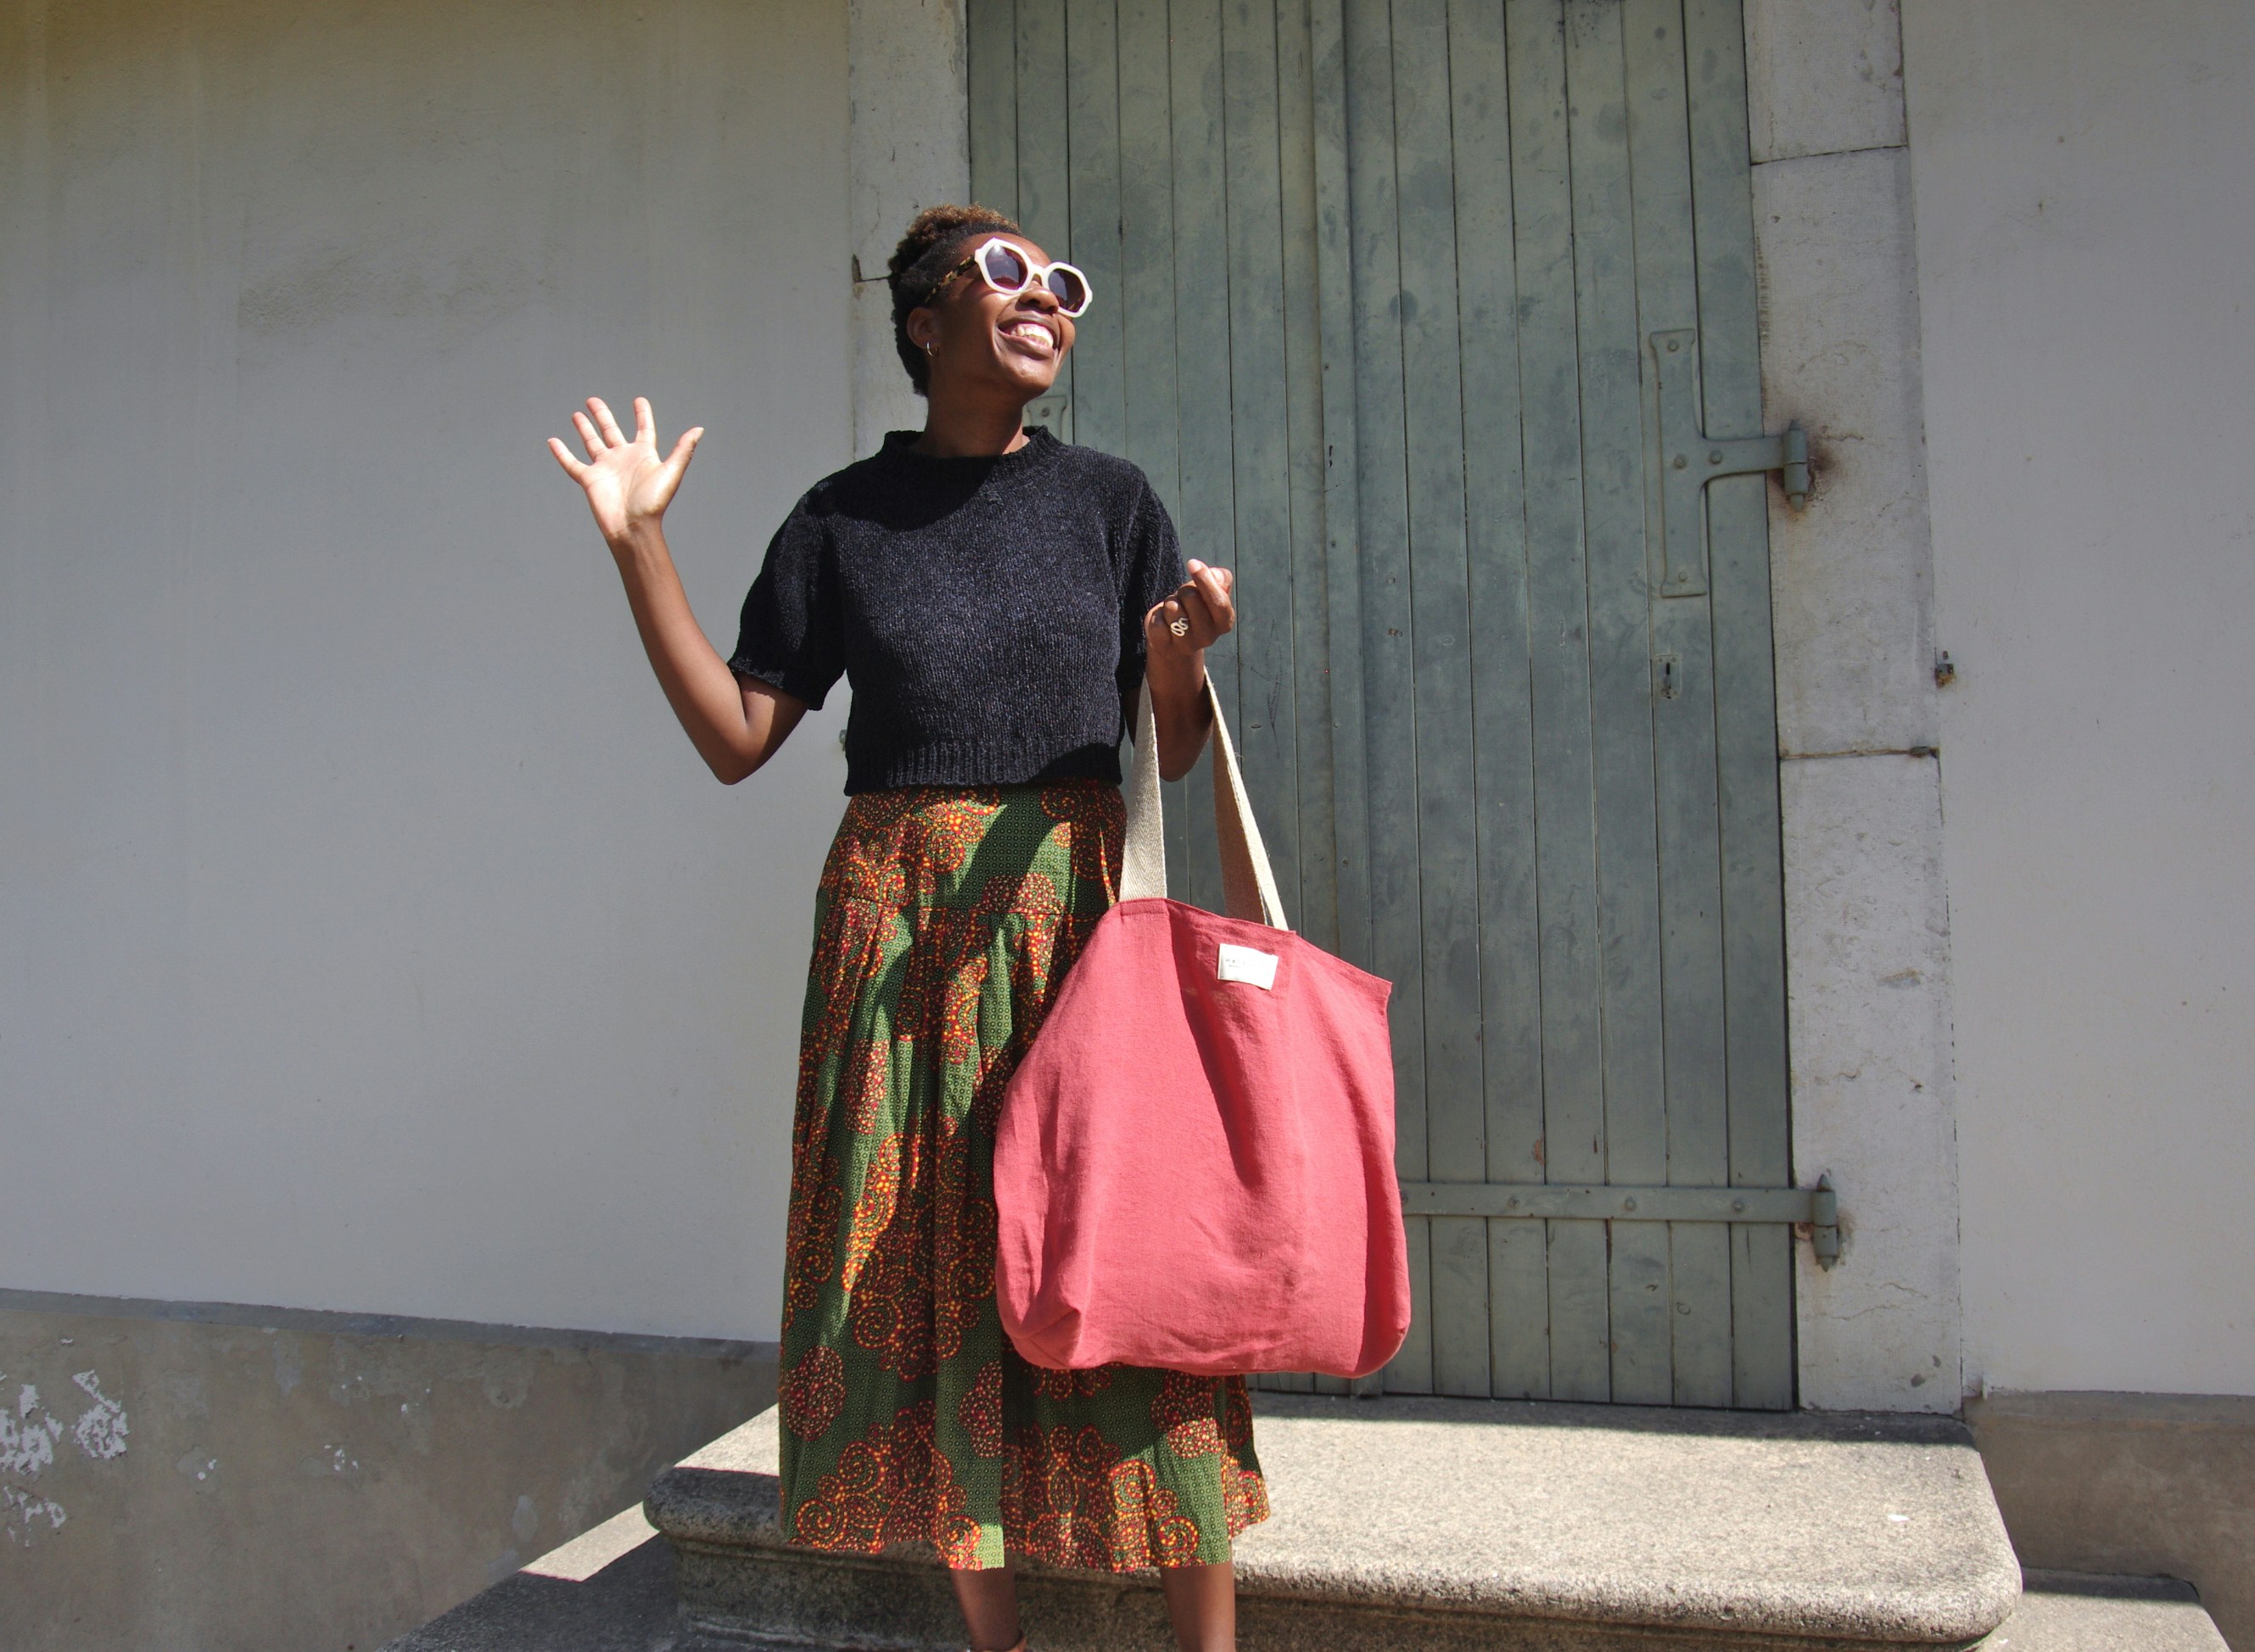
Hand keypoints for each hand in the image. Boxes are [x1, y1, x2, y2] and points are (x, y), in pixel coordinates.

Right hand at [548, 396, 703, 547]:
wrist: (633, 527)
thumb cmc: (653, 503)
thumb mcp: (670, 473)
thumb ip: (683, 450)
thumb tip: (699, 429)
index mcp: (643, 455)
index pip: (643, 429)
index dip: (642, 415)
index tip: (639, 400)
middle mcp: (623, 459)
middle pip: (611, 431)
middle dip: (602, 415)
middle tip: (593, 400)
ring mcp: (605, 468)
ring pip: (592, 443)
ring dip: (584, 428)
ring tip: (577, 414)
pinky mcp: (589, 479)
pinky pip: (572, 463)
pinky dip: (562, 453)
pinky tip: (553, 441)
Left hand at [1145, 560, 1235, 663]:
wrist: (1175, 638)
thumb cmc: (1196, 607)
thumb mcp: (1211, 591)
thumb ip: (1220, 578)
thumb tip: (1214, 574)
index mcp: (1224, 622)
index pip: (1218, 601)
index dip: (1204, 579)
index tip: (1192, 563)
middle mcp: (1208, 637)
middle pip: (1191, 598)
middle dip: (1184, 590)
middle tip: (1184, 599)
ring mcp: (1186, 645)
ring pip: (1173, 609)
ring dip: (1170, 602)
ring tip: (1174, 610)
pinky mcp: (1164, 647)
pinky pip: (1157, 622)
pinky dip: (1156, 616)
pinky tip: (1163, 622)